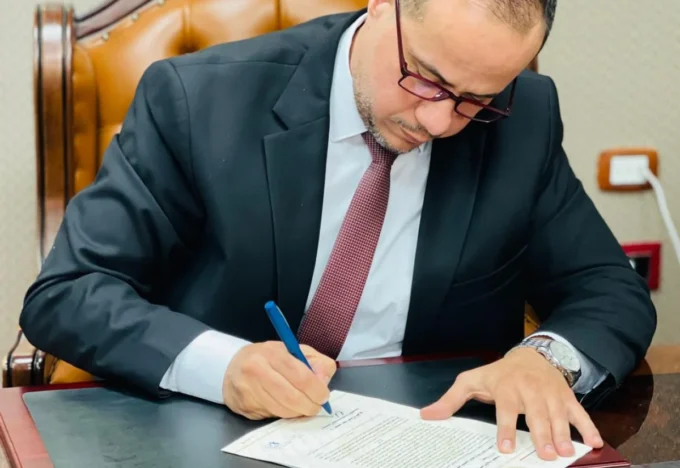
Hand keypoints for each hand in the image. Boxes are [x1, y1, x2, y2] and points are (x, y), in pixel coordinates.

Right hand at [223, 341, 336, 419]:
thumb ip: (316, 362)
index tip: (324, 396)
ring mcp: (248, 389)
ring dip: (297, 412)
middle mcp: (257, 369)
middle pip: (291, 396)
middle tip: (316, 407)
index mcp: (273, 353)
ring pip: (281, 409)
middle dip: (309, 405)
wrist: (232, 366)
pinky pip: (270, 415)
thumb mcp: (295, 351)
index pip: (301, 376)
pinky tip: (284, 406)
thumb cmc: (269, 358)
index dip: (316, 390)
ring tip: (301, 406)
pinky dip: (283, 414)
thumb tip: (324, 381)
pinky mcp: (243, 405)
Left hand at [420, 348, 602, 459]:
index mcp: (506, 388)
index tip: (505, 448)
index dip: (505, 429)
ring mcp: (551, 394)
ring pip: (559, 415)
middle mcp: (530, 391)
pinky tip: (595, 443)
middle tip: (545, 455)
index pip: (506, 410)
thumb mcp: (471, 381)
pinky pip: (580, 412)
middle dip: (541, 434)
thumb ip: (451, 400)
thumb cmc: (498, 373)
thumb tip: (426, 415)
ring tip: (566, 453)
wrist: (531, 355)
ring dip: (564, 434)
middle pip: (536, 415)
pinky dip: (588, 427)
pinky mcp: (566, 397)